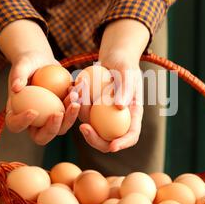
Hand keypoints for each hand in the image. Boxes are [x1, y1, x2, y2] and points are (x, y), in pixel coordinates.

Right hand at [0, 20, 79, 144]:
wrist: (43, 62)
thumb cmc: (28, 63)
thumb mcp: (22, 65)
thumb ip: (18, 75)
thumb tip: (16, 87)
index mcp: (16, 113)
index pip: (15, 125)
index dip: (23, 122)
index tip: (33, 111)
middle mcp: (33, 122)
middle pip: (41, 136)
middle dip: (51, 128)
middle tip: (59, 113)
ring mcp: (49, 119)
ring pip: (61, 128)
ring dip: (69, 117)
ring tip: (73, 98)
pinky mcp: (63, 113)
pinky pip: (71, 115)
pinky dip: (77, 105)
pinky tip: (78, 90)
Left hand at [77, 19, 148, 152]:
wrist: (113, 57)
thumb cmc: (124, 64)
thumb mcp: (127, 73)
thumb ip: (125, 89)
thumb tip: (120, 108)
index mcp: (132, 115)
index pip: (131, 136)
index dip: (123, 144)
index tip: (112, 146)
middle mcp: (118, 120)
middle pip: (107, 140)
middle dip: (94, 139)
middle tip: (83, 128)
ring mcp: (103, 116)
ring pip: (90, 126)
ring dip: (80, 111)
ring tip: (77, 91)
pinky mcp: (91, 109)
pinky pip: (81, 112)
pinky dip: (75, 103)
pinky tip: (72, 89)